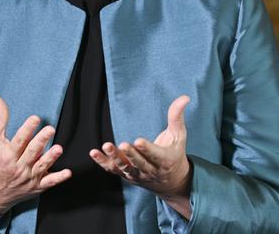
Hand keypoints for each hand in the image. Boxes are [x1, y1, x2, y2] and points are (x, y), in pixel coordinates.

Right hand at [0, 95, 71, 214]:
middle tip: (50, 129)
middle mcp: (18, 166)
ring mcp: (28, 178)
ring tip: (59, 148)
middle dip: (41, 141)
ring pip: (41, 167)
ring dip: (50, 158)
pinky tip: (67, 172)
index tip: (35, 118)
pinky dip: (58, 178)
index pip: (19, 140)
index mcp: (7, 154)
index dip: (27, 129)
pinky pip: (48, 183)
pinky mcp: (36, 187)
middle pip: (31, 152)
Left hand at [90, 95, 192, 217]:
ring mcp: (137, 174)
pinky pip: (113, 170)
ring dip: (114, 157)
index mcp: (165, 160)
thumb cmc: (175, 154)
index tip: (139, 141)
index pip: (155, 155)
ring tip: (106, 146)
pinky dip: (103, 162)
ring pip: (125, 167)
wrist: (171, 182)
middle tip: (124, 144)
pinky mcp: (126, 175)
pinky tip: (94, 153)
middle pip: (139, 163)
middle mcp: (150, 170)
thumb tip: (185, 97)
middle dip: (131, 154)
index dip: (147, 149)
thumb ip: (177, 117)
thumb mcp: (179, 136)